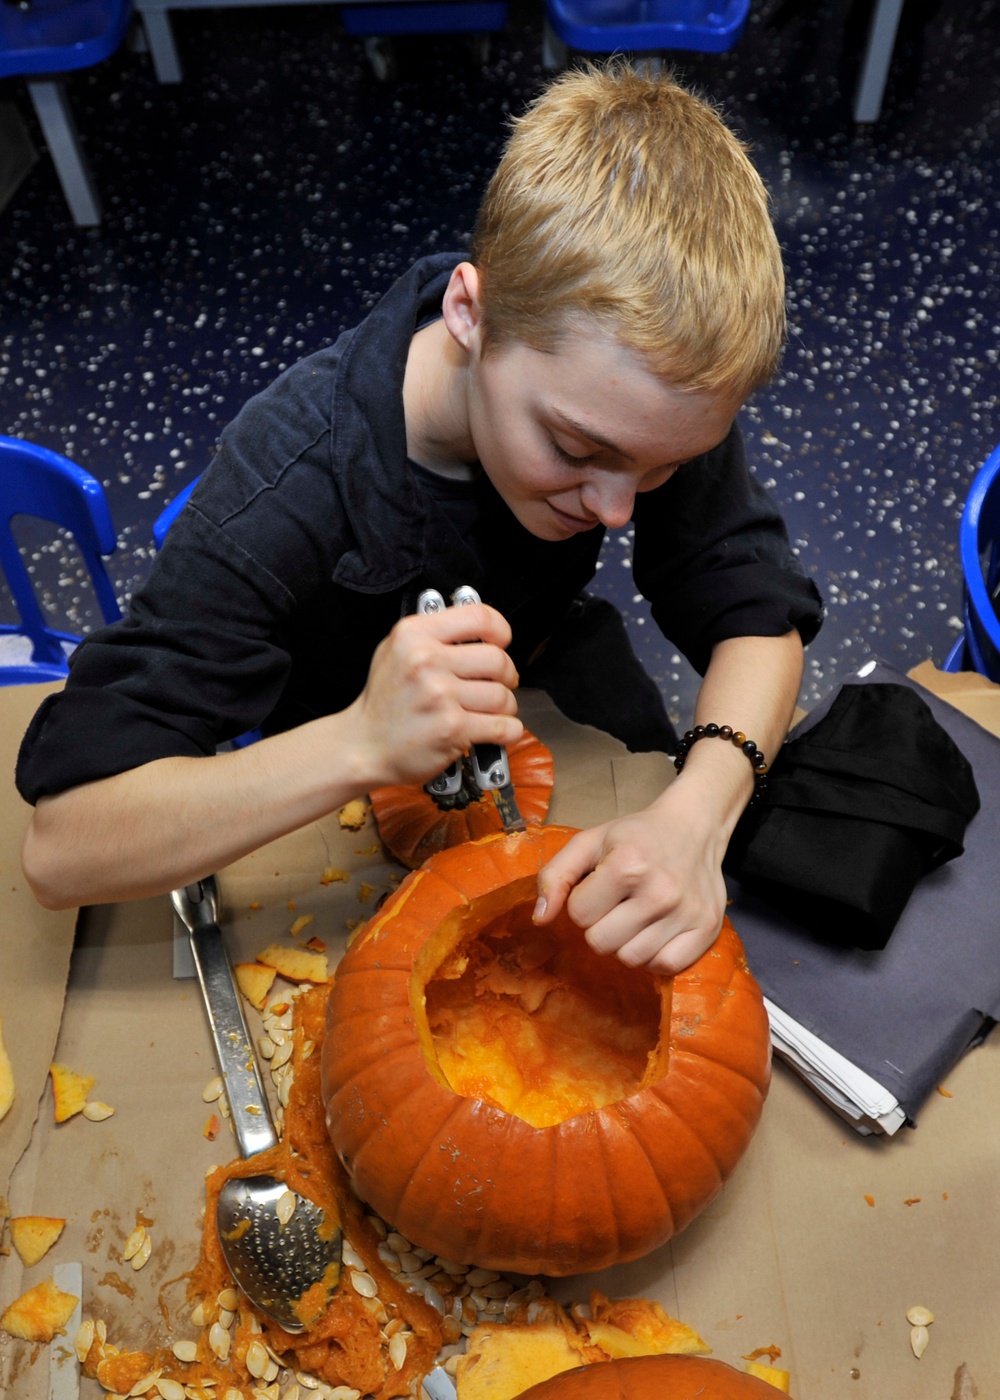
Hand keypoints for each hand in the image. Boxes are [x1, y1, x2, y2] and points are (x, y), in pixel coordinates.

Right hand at [346, 603, 522, 788]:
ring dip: (505, 707)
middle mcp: (426, 661)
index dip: (500, 630)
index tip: (501, 642)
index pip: (479, 617)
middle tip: (496, 684)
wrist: (363, 746)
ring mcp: (440, 695)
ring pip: (503, 695)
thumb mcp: (395, 651)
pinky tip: (496, 731)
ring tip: (490, 711)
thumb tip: (477, 630)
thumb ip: (433, 635)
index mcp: (414, 635)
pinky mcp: (452, 728)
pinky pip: (503, 726)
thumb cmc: (383, 703)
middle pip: (498, 659)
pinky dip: (508, 731)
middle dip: (506, 675)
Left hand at [533, 784, 729, 974]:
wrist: (694, 826)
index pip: (579, 915)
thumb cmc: (636, 836)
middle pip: (601, 942)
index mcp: (628, 865)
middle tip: (617, 903)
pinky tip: (655, 931)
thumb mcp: (589, 842)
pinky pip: (665, 966)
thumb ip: (556, 875)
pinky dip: (654, 955)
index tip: (600, 886)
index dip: (583, 902)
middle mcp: (660, 892)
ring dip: (626, 942)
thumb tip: (540, 919)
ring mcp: (687, 913)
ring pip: (631, 959)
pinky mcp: (707, 930)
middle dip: (601, 925)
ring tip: (636, 915)